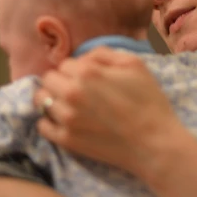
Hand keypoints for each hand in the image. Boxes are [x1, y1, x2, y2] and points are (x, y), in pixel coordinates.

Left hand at [35, 47, 182, 178]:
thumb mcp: (134, 64)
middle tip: (78, 91)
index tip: (89, 79)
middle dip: (61, 81)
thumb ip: (104, 54)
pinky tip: (64, 121)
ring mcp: (66, 118)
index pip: (65, 64)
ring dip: (53, 99)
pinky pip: (42, 126)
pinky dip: (49, 121)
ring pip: (41, 100)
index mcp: (86, 72)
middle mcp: (71, 93)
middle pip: (48, 79)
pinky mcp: (66, 140)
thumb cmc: (148, 101)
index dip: (77, 69)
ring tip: (69, 105)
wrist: (154, 143)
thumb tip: (83, 58)